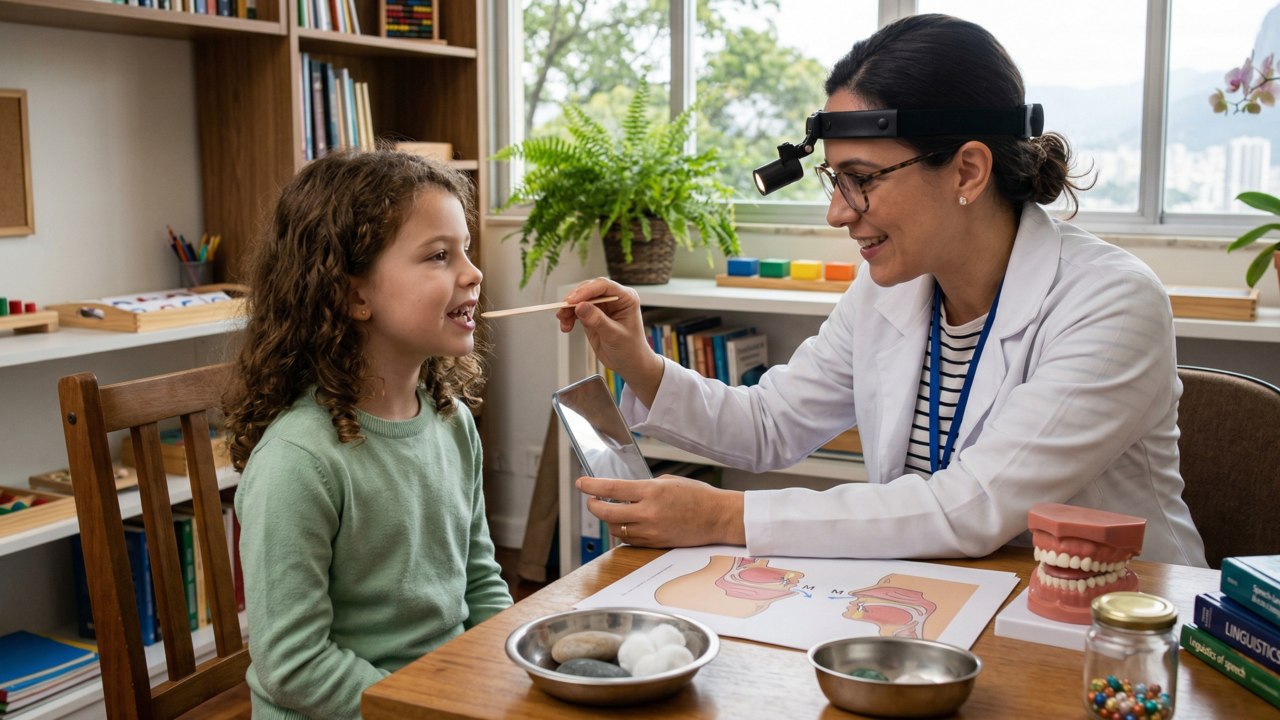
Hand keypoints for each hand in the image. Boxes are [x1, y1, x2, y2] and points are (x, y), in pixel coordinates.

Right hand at [556, 278, 664, 406]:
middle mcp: (613, 298)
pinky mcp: (592, 315)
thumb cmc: (630, 349)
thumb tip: (580, 306)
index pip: (604, 286)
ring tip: (563, 322)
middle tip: (563, 310)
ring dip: (569, 309)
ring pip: (580, 299)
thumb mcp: (614, 335)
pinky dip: (568, 317)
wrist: (629, 364)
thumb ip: (598, 320)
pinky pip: (577, 311)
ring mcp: (602, 306)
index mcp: (626, 297)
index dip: (587, 291)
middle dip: (574, 299)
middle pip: (589, 290)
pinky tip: (566, 326)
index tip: (573, 300)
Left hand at [576, 475, 745, 547]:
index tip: (581, 483)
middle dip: (594, 506)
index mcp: (651, 492)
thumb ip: (645, 487)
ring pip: (617, 529)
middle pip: (607, 514)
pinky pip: (630, 539)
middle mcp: (648, 513)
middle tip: (591, 500)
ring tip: (609, 510)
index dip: (592, 487)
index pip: (612, 489)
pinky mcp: (655, 543)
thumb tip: (626, 492)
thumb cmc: (698, 496)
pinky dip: (623, 531)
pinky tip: (625, 524)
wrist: (718, 517)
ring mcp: (651, 531)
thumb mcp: (669, 482)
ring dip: (609, 520)